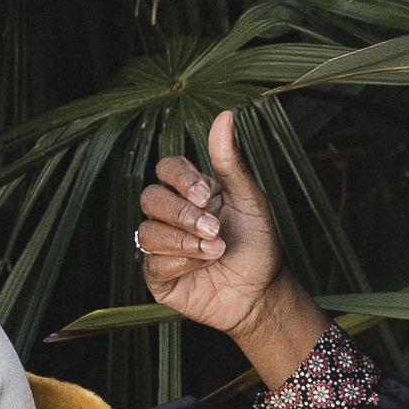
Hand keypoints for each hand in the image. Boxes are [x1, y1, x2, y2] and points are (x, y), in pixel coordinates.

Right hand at [136, 111, 292, 343]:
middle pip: (150, 198)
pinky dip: (179, 262)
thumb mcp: (249, 200)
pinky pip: (151, 262)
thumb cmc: (258, 245)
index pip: (166, 169)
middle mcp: (172, 216)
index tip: (205, 194)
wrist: (262, 294)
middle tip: (214, 229)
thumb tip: (226, 114)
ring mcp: (162, 246)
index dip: (180, 179)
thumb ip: (230, 161)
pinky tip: (202, 266)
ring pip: (146, 231)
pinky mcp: (158, 276)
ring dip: (183, 241)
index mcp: (192, 192)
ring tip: (215, 251)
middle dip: (183, 214)